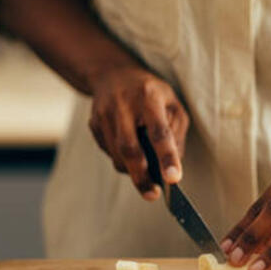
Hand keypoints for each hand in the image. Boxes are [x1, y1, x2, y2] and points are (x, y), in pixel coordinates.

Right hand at [88, 66, 188, 199]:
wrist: (113, 74)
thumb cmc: (151, 93)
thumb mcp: (172, 104)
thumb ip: (176, 133)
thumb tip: (174, 165)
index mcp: (149, 97)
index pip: (159, 132)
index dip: (167, 157)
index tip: (173, 179)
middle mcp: (123, 104)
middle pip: (130, 149)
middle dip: (141, 176)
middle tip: (152, 195)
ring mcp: (104, 114)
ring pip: (117, 155)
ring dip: (133, 170)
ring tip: (146, 173)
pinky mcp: (93, 124)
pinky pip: (109, 153)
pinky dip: (123, 160)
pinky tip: (131, 152)